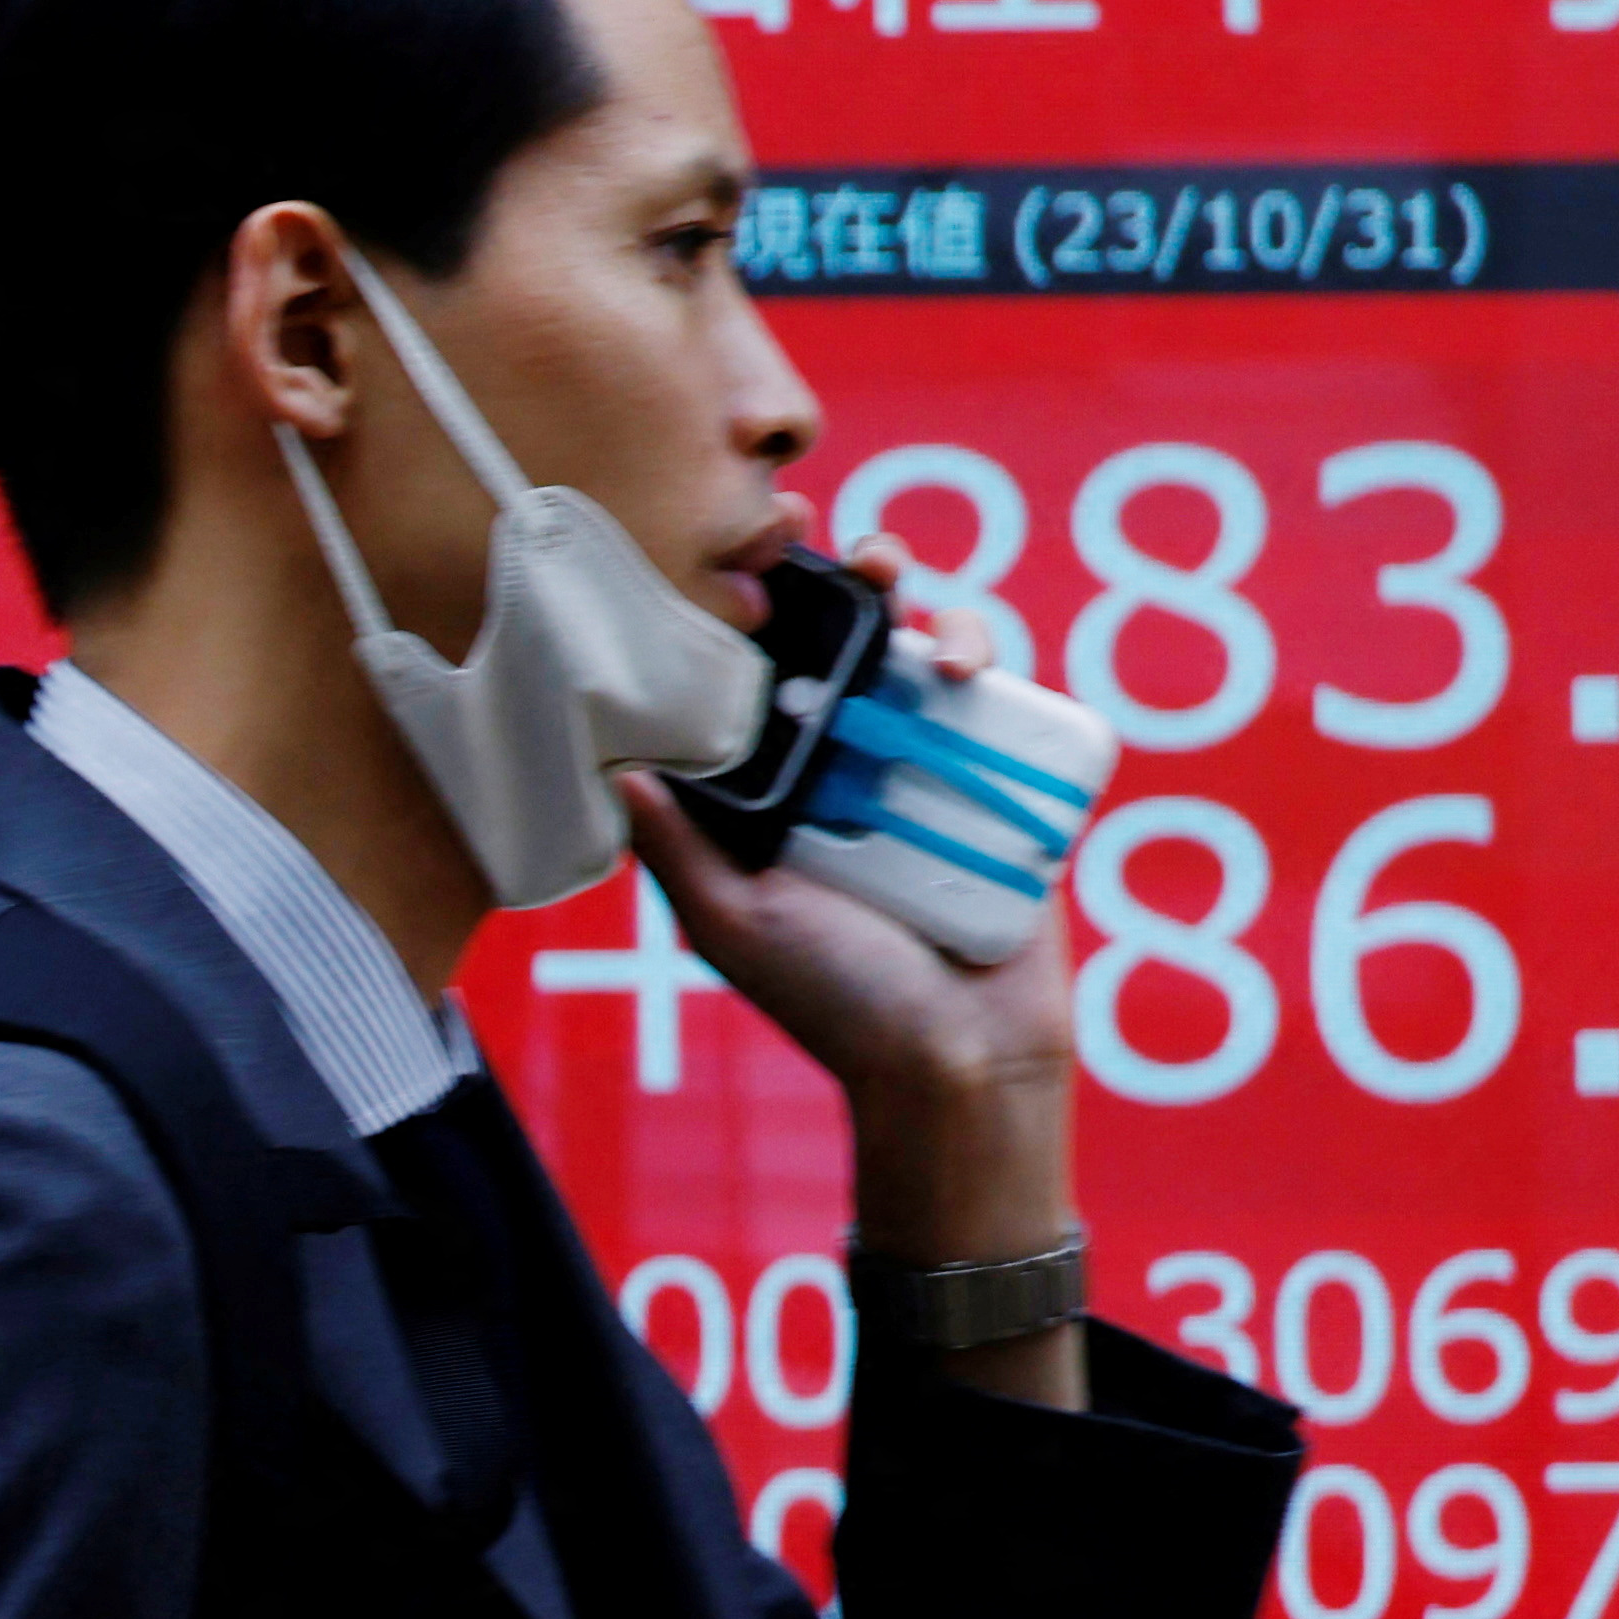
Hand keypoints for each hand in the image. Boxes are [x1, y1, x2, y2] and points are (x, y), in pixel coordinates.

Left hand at [622, 546, 1085, 1399]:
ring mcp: (931, 768)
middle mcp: (853, 766)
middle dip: (858, 577)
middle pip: (856, 639)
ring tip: (919, 626)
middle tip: (857, 559)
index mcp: (781, 788)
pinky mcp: (1003, 781)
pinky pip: (1002, 696)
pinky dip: (986, 656)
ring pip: (931, 649)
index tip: (758, 559)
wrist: (961, 1059)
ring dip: (929, 607)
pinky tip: (963, 667)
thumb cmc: (837, 1002)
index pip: (767, 675)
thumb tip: (615, 769)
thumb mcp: (736, 923)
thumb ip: (677, 851)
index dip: (764, 608)